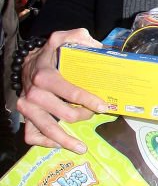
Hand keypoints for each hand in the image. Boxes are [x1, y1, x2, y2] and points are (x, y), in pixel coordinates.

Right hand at [17, 28, 108, 152]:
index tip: (105, 107)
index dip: (89, 101)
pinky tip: (60, 144)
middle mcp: (34, 94)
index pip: (70, 92)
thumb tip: (98, 47)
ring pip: (47, 129)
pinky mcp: (24, 116)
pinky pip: (32, 135)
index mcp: (45, 76)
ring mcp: (27, 108)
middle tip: (95, 116)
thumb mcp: (63, 39)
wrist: (28, 64)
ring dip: (65, 140)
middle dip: (84, 117)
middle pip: (64, 114)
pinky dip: (46, 142)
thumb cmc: (51, 54)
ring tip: (82, 148)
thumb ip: (78, 38)